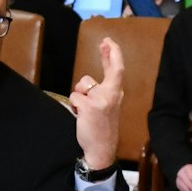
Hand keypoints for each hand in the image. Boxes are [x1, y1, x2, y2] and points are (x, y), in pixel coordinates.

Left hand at [68, 36, 123, 172]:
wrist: (102, 148)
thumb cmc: (102, 127)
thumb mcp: (108, 106)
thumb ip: (102, 91)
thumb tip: (88, 81)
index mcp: (116, 94)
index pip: (118, 70)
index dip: (114, 54)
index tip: (108, 42)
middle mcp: (112, 94)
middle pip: (111, 69)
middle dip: (108, 53)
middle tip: (105, 42)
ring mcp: (101, 100)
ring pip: (82, 85)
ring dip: (79, 94)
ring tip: (84, 109)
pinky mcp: (89, 106)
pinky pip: (74, 97)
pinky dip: (73, 105)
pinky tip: (80, 115)